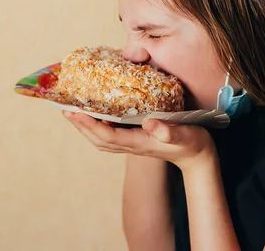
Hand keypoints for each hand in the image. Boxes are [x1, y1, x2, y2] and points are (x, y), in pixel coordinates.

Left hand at [62, 111, 216, 171]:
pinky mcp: (136, 139)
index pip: (107, 136)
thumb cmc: (192, 144)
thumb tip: (149, 123)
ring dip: (86, 126)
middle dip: (81, 125)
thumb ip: (168, 131)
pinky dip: (99, 125)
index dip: (89, 125)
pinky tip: (97, 114)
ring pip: (102, 138)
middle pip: (98, 139)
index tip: (74, 112)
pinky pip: (111, 134)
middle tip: (65, 108)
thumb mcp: (183, 135)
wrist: (198, 156)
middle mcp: (132, 144)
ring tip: (74, 111)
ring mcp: (133, 143)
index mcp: (139, 143)